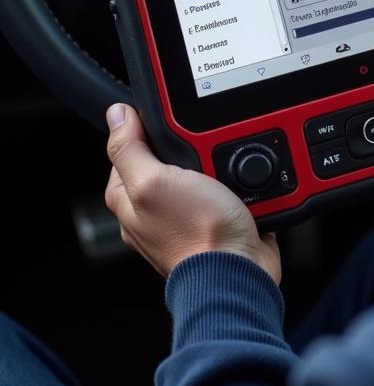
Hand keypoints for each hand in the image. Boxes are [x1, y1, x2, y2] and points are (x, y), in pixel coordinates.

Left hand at [104, 103, 280, 281]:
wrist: (240, 270)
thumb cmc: (196, 235)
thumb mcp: (154, 182)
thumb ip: (131, 149)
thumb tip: (116, 116)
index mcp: (129, 201)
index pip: (129, 151)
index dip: (148, 134)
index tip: (171, 131)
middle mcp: (156, 209)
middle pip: (170, 159)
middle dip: (191, 149)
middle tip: (204, 156)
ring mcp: (189, 215)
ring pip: (203, 172)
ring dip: (220, 164)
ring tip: (228, 173)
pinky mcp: (219, 220)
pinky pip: (230, 188)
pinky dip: (239, 183)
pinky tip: (243, 186)